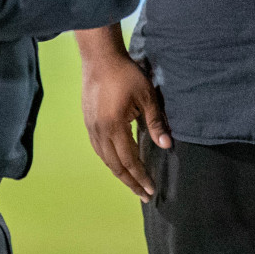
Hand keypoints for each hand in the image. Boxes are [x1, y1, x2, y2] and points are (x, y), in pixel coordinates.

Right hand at [80, 47, 168, 201]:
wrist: (100, 59)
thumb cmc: (127, 75)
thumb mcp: (147, 97)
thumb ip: (156, 123)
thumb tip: (167, 146)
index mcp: (114, 128)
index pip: (129, 161)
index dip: (140, 177)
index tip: (150, 190)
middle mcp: (99, 132)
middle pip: (115, 165)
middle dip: (130, 181)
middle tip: (143, 194)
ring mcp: (91, 128)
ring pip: (105, 159)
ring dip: (119, 173)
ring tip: (132, 182)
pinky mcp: (88, 122)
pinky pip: (98, 149)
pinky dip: (109, 160)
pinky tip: (117, 162)